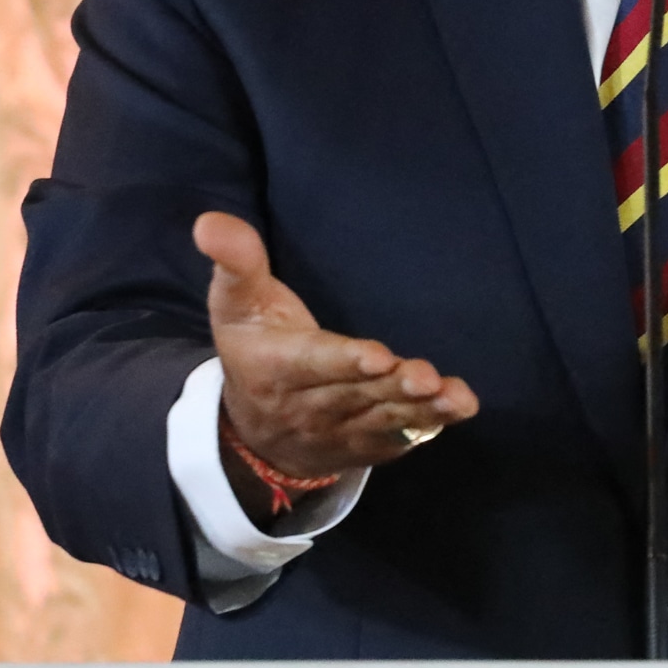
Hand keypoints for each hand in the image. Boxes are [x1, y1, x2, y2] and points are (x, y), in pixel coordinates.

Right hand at [197, 212, 478, 520]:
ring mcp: (339, 433)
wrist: (253, 433)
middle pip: (355, 395)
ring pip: (381, 420)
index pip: (312, 364)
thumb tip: (210, 222)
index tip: (378, 356)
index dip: (344, 362)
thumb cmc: (254, 347)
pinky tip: (458, 409)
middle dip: (392, 387)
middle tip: (426, 376)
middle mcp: (308, 407)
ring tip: (453, 397)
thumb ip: (235, 262)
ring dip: (420, 410)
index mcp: (276, 367)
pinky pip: (398, 439)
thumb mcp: (236, 303)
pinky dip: (429, 427)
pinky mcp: (366, 446)